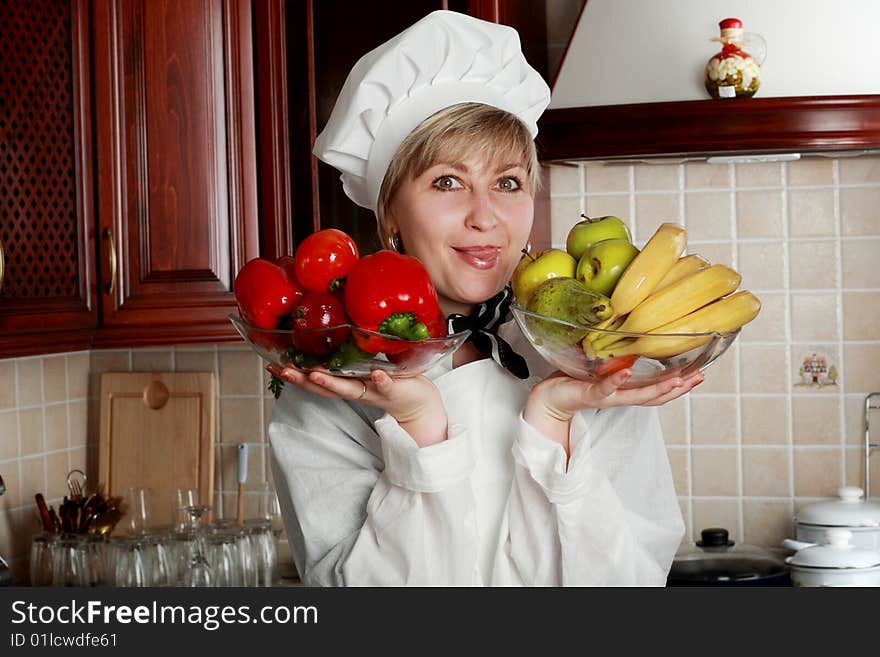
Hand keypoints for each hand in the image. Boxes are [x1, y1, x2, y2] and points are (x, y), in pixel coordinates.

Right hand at [268, 365, 447, 446]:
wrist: (420, 403)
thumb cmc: (391, 381)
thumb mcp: (366, 368)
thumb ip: (350, 357)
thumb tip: (332, 330)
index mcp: (347, 383)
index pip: (316, 380)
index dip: (294, 375)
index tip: (272, 365)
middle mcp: (356, 390)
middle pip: (325, 388)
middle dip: (304, 380)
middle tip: (285, 371)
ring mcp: (374, 391)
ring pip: (350, 389)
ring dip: (333, 383)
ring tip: (317, 375)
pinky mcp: (396, 389)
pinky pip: (388, 384)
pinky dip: (382, 380)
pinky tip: (377, 374)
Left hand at [523, 368, 703, 456]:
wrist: (549, 398)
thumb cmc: (575, 382)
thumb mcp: (602, 370)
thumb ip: (618, 362)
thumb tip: (633, 344)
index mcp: (625, 391)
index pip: (658, 391)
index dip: (680, 386)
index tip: (699, 375)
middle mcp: (620, 397)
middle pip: (655, 397)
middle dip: (678, 388)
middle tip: (698, 378)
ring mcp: (607, 396)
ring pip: (637, 396)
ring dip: (658, 388)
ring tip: (677, 380)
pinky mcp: (590, 393)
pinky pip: (606, 388)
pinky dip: (617, 381)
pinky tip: (628, 373)